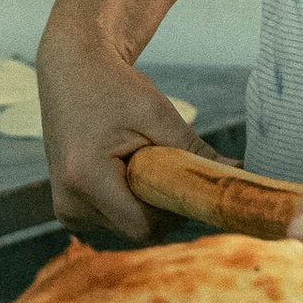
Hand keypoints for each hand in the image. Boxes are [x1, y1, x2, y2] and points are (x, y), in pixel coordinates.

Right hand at [36, 22, 204, 240]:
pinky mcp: (68, 208)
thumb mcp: (156, 113)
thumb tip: (237, 173)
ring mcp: (65, 207)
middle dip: (162, 206)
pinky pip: (113, 220)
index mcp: (84, 177)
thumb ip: (193, 149)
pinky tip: (126, 169)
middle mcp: (68, 200)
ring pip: (127, 228)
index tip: (191, 186)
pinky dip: (130, 201)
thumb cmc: (113, 86)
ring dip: (145, 203)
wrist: (71, 71)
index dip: (174, 212)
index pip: (143, 226)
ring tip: (140, 159)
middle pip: (137, 231)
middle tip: (171, 168)